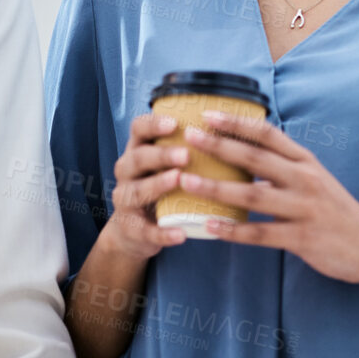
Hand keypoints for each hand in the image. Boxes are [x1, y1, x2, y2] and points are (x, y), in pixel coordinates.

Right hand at [96, 113, 190, 261]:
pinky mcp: (131, 228)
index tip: (175, 122)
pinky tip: (181, 234)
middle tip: (186, 154)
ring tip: (178, 181)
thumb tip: (233, 131)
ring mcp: (125, 200)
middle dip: (161, 155)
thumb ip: (187, 148)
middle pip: (138, 158)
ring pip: (137, 190)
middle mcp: (126, 171)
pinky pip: (145, 230)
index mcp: (138, 150)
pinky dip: (163, 233)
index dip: (153, 124)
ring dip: (158, 185)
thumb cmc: (159, 188)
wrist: (134, 230)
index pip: (138, 129)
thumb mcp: (165, 165)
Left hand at [180, 110, 358, 297]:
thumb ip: (283, 168)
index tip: (208, 114)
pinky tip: (210, 227)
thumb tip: (243, 157)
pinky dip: (233, 230)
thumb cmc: (336, 211)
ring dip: (217, 188)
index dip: (238, 122)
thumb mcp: (315, 179)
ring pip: (253, 195)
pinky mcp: (303, 238)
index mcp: (305, 162)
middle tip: (188, 137)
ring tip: (187, 182)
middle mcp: (305, 179)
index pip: (269, 134)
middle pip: (256, 158)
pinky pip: (261, 234)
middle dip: (219, 146)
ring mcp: (304, 209)